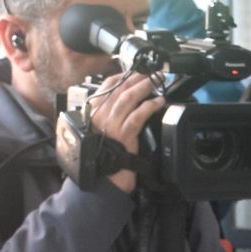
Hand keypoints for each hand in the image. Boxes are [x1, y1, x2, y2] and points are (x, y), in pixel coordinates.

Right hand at [87, 72, 162, 195]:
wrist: (103, 180)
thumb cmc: (103, 157)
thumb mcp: (99, 132)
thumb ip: (106, 117)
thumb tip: (120, 103)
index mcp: (91, 113)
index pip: (106, 87)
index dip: (122, 76)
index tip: (134, 71)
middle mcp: (99, 115)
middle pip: (119, 89)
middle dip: (136, 78)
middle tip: (151, 73)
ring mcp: (110, 124)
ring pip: (128, 98)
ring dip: (144, 87)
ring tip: (156, 81)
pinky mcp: (123, 134)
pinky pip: (138, 115)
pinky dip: (149, 106)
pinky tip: (159, 101)